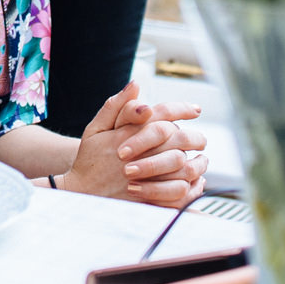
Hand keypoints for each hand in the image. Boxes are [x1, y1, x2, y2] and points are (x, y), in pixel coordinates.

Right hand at [59, 81, 207, 206]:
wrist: (82, 193)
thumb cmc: (90, 159)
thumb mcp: (95, 128)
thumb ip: (116, 106)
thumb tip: (135, 84)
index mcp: (128, 134)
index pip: (162, 115)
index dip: (182, 109)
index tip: (196, 109)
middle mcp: (138, 155)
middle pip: (178, 139)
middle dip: (195, 137)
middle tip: (201, 140)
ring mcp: (144, 178)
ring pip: (183, 166)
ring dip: (197, 163)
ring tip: (201, 161)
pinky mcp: (148, 199)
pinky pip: (178, 192)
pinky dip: (191, 187)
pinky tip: (194, 182)